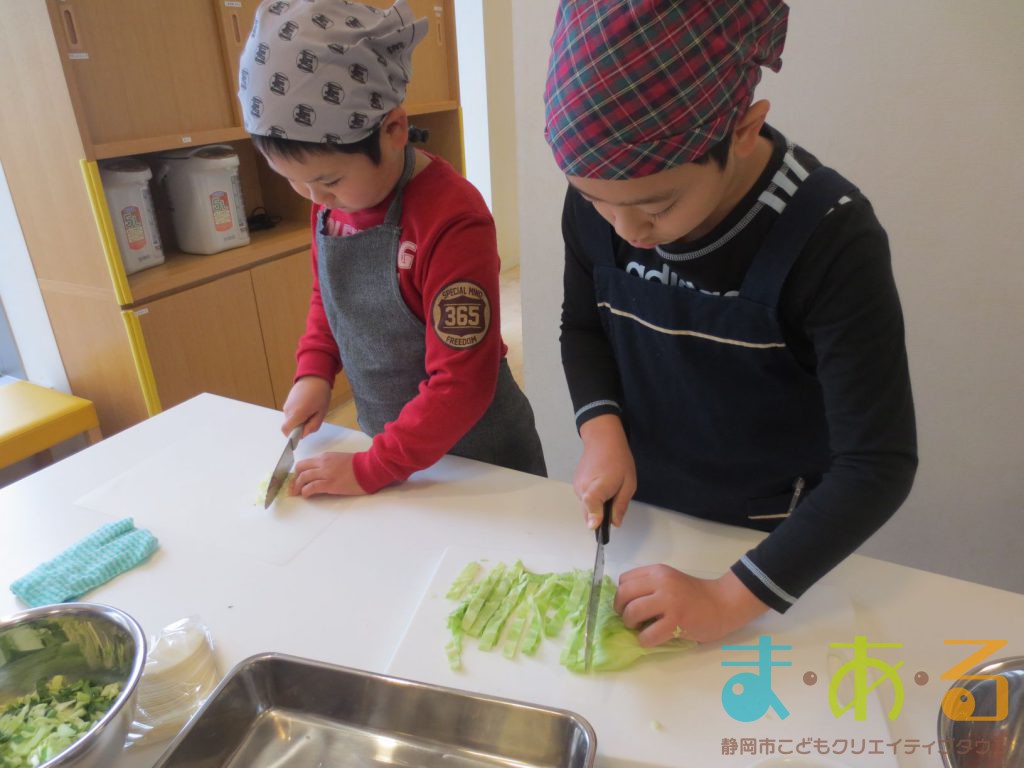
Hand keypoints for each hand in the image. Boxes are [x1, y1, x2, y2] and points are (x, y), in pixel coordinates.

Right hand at [282, 376, 330, 437]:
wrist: (314, 376)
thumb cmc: (320, 393)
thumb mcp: (321, 412)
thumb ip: (312, 426)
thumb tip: (303, 435)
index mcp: (297, 413)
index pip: (286, 430)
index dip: (292, 436)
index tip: (301, 435)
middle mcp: (288, 409)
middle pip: (289, 426)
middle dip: (299, 427)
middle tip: (311, 419)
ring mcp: (286, 405)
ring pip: (290, 420)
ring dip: (299, 420)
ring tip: (311, 411)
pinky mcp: (287, 402)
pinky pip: (291, 413)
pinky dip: (297, 414)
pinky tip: (307, 407)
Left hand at [291, 452, 366, 496]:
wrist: (369, 468)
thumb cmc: (359, 465)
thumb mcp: (340, 459)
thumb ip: (328, 464)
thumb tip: (321, 473)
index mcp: (325, 457)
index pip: (305, 463)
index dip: (298, 472)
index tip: (297, 479)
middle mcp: (322, 463)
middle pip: (301, 469)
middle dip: (295, 479)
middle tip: (293, 487)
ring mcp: (325, 473)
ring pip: (303, 478)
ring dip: (298, 487)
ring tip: (297, 494)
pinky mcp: (329, 484)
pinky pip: (311, 487)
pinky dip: (306, 492)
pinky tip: (306, 496)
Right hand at [574, 414, 635, 528]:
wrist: (603, 440)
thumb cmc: (618, 460)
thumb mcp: (628, 484)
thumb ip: (620, 505)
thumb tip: (615, 523)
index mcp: (597, 487)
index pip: (591, 506)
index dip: (594, 518)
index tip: (595, 527)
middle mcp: (582, 488)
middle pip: (587, 512)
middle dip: (599, 516)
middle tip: (614, 507)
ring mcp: (577, 486)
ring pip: (585, 506)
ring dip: (596, 507)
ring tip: (609, 493)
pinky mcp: (575, 483)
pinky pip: (583, 499)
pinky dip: (592, 499)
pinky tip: (602, 488)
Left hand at [614, 566, 769, 644]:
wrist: (723, 602)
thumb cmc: (695, 595)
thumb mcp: (670, 581)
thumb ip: (650, 586)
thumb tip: (625, 604)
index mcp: (658, 572)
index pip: (624, 580)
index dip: (622, 595)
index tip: (628, 604)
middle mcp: (661, 583)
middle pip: (624, 594)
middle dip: (621, 610)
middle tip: (630, 619)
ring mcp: (669, 601)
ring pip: (632, 612)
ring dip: (631, 624)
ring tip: (640, 628)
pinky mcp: (676, 621)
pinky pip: (648, 635)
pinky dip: (644, 640)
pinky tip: (652, 638)